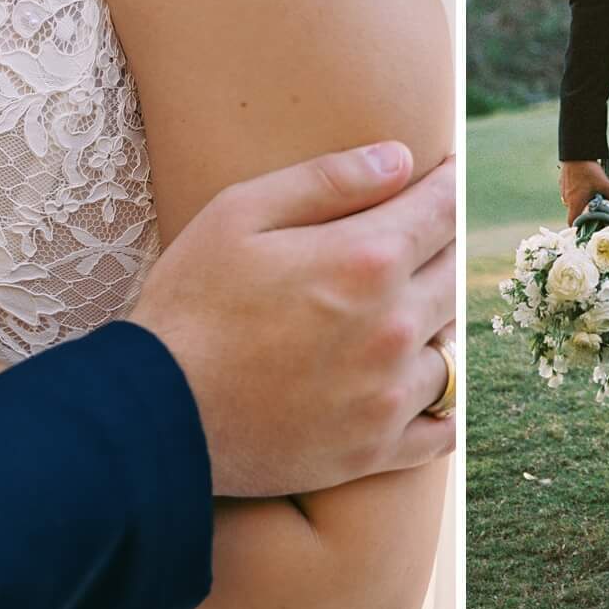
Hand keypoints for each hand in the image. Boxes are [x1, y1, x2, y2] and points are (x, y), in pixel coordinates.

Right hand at [129, 144, 456, 498]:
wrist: (153, 413)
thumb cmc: (188, 302)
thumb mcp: (240, 214)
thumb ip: (328, 179)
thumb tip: (400, 158)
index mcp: (367, 260)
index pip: (441, 210)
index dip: (448, 185)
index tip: (446, 174)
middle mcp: (394, 327)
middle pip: (455, 273)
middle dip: (443, 247)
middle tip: (425, 237)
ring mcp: (390, 394)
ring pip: (451, 346)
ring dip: (436, 324)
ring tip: (408, 312)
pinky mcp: (375, 449)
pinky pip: (442, 427)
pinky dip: (443, 406)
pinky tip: (424, 387)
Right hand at [559, 159, 608, 222]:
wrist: (575, 153)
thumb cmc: (588, 171)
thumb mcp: (605, 183)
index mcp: (574, 204)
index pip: (573, 223)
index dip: (581, 227)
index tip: (590, 224)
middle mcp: (567, 200)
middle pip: (576, 212)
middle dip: (587, 210)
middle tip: (598, 203)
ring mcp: (563, 191)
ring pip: (574, 201)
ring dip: (583, 199)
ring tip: (593, 190)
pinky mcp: (563, 183)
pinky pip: (571, 192)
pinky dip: (578, 191)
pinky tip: (586, 182)